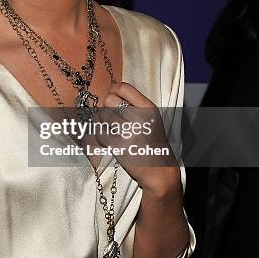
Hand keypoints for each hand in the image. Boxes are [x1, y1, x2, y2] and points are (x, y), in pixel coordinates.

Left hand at [98, 82, 180, 196]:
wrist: (159, 170)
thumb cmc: (152, 142)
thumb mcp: (151, 118)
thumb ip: (134, 104)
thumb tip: (109, 92)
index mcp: (148, 108)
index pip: (123, 87)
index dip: (113, 90)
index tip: (112, 97)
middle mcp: (139, 118)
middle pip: (109, 99)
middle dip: (107, 107)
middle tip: (113, 117)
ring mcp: (128, 132)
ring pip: (101, 116)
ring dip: (103, 122)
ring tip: (114, 131)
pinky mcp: (118, 147)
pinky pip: (99, 133)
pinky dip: (102, 137)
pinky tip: (111, 141)